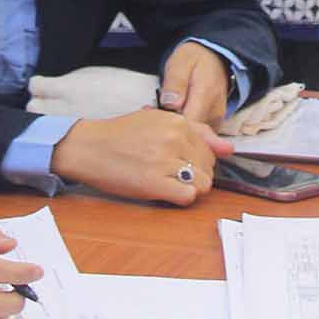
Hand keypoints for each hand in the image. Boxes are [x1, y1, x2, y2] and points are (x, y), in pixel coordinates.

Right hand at [51, 108, 234, 204]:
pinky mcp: (154, 183)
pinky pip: (187, 197)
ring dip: (191, 188)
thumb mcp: (158, 121)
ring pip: (203, 183)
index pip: (210, 149)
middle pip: (209, 167)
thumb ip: (197, 132)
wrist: (89, 147)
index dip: (200, 160)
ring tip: (171, 184)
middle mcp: (174, 139)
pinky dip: (181, 198)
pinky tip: (166, 191)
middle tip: (174, 174)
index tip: (183, 163)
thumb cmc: (121, 135)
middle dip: (197, 174)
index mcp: (177, 122)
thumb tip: (229, 148)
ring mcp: (164, 161)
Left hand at [157, 42, 231, 127]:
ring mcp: (216, 119)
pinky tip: (173, 118)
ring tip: (162, 114)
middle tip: (152, 113)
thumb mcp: (180, 63)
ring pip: (194, 137)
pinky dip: (185, 130)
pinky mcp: (214, 123)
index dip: (169, 126)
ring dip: (176, 130)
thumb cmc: (195, 59)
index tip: (153, 115)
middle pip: (191, 135)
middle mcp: (214, 111)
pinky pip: (198, 134)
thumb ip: (175, 82)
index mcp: (206, 95)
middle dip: (169, 129)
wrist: (215, 57)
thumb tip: (170, 104)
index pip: (189, 125)